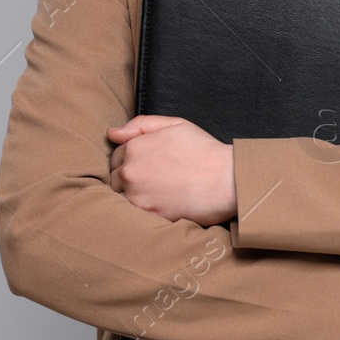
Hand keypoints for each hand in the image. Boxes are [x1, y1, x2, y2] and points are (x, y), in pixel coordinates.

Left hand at [106, 116, 236, 225]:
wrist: (227, 180)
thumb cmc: (205, 150)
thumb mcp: (176, 125)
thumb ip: (141, 124)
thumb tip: (113, 133)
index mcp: (134, 147)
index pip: (115, 157)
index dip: (131, 160)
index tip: (148, 165)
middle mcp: (129, 172)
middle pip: (114, 178)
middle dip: (129, 178)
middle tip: (154, 179)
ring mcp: (136, 196)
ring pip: (120, 197)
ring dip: (133, 195)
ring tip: (156, 192)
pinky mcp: (147, 215)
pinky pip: (132, 214)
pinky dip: (142, 209)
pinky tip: (159, 203)